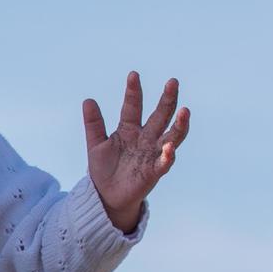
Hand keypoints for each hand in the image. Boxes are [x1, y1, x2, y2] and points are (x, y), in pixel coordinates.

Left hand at [82, 72, 188, 233]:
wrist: (106, 196)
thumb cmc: (103, 169)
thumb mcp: (95, 144)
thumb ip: (94, 124)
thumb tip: (88, 100)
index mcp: (129, 129)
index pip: (132, 107)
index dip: (133, 92)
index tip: (133, 74)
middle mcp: (145, 138)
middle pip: (160, 115)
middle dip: (167, 99)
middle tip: (172, 82)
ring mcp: (152, 153)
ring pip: (171, 136)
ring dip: (179, 124)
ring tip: (184, 110)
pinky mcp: (154, 171)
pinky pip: (164, 162)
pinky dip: (167, 156)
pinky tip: (169, 148)